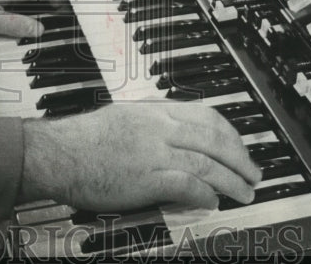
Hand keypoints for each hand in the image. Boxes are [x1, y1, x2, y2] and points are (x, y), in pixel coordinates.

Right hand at [21, 102, 261, 210]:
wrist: (57, 153)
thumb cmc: (82, 140)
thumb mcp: (123, 117)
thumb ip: (152, 124)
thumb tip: (176, 136)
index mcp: (154, 110)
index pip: (206, 115)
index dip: (230, 133)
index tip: (240, 146)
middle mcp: (158, 127)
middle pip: (214, 139)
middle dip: (240, 158)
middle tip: (253, 173)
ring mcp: (154, 152)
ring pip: (207, 163)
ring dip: (231, 180)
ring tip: (243, 192)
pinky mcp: (146, 178)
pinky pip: (187, 184)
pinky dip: (205, 194)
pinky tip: (212, 201)